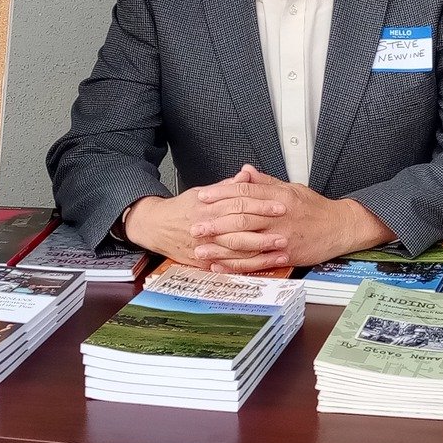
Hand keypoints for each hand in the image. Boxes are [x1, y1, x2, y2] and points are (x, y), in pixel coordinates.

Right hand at [119, 172, 288, 269]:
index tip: (281, 204)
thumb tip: (246, 176)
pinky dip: (248, 266)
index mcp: (210, 205)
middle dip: (266, 228)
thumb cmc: (182, 209)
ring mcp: (206, 245)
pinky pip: (230, 265)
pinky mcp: (205, 261)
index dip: (262, 204)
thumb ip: (227, 187)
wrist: (156, 226)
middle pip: (241, 226)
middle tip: (287, 228)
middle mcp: (208, 225)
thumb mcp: (202, 192)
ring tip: (281, 249)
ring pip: (238, 248)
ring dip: (262, 250)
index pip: (241, 202)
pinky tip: (264, 264)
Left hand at [189, 165, 393, 272]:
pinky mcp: (285, 255)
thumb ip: (265, 182)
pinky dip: (237, 266)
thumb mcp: (291, 188)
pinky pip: (257, 262)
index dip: (221, 194)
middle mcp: (278, 216)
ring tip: (200, 250)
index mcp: (278, 197)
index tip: (203, 196)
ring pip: (246, 242)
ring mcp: (281, 237)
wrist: (340, 227)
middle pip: (241, 218)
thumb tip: (244, 172)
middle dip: (215, 223)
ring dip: (220, 248)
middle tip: (195, 225)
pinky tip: (221, 267)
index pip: (245, 192)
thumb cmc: (315, 208)